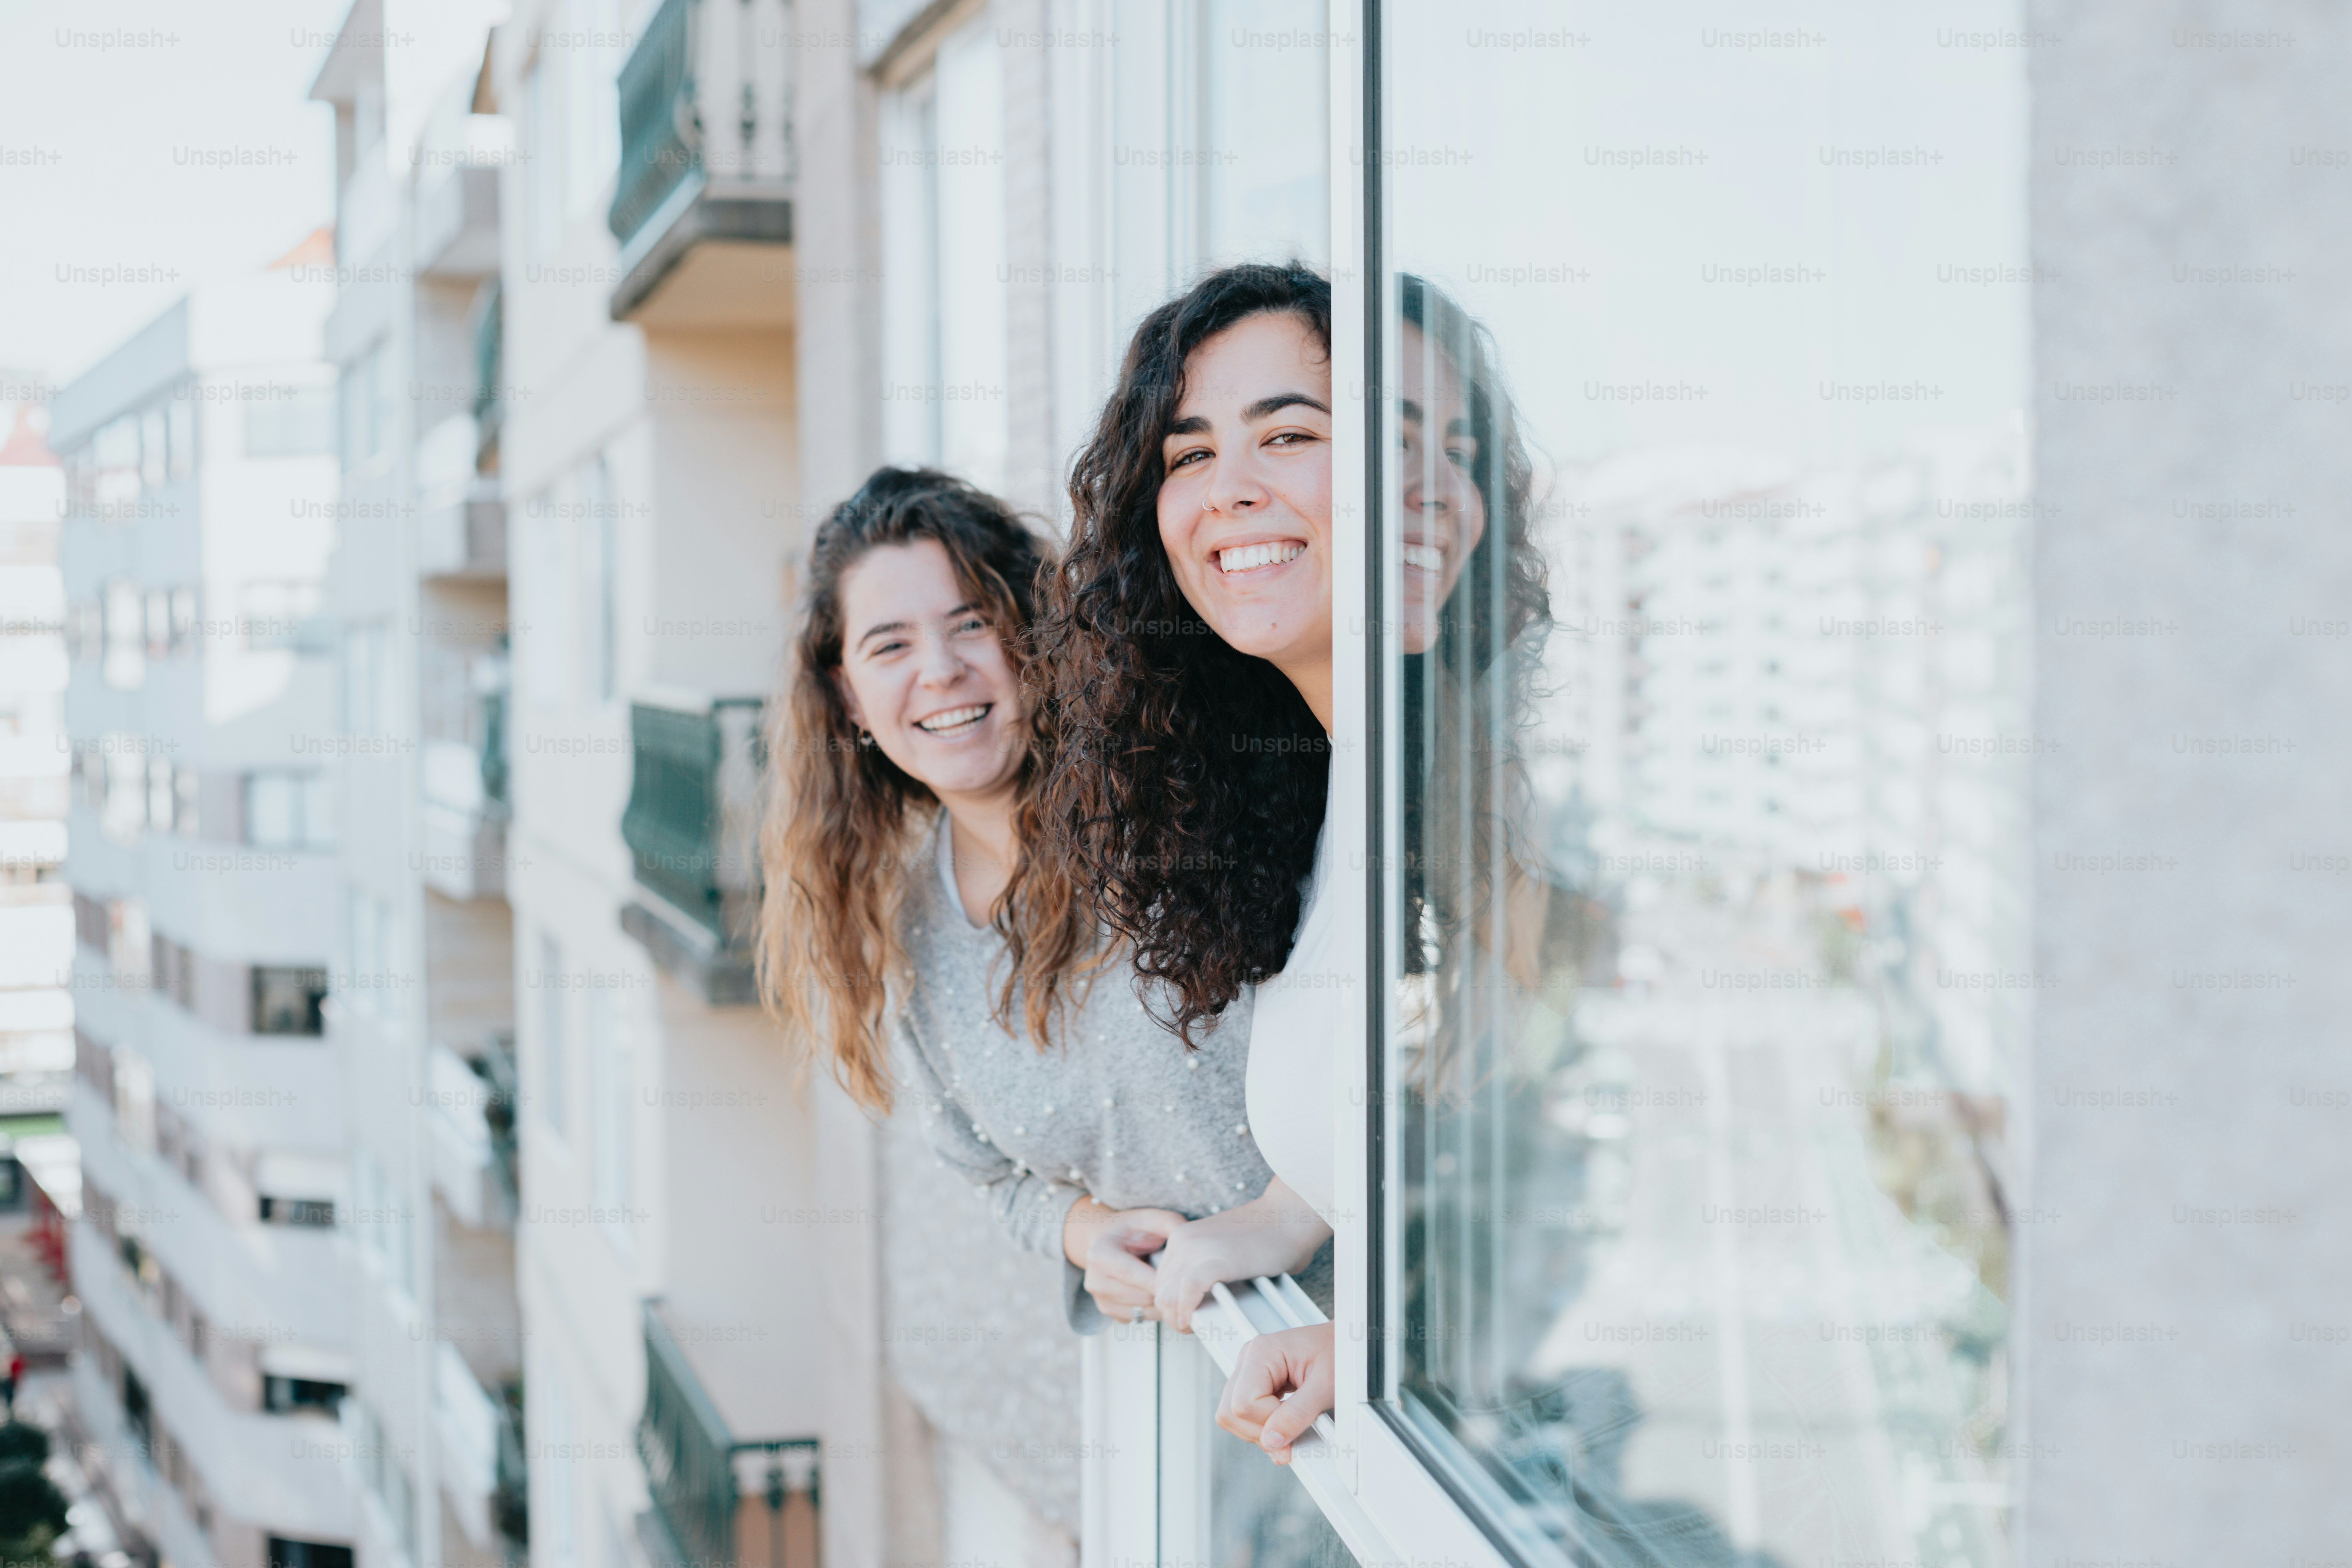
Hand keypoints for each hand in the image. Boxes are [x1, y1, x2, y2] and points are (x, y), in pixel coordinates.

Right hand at [1064, 1199, 1185, 1323]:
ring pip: (1145, 1311)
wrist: (1106, 1239)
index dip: (1165, 1278)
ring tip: (1170, 1284)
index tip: (1186, 1276)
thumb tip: (1193, 1243)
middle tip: (1182, 1279)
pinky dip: (1154, 1309)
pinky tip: (1156, 1291)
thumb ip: (1171, 1225)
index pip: (1138, 1277)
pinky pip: (1141, 1318)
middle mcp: (1096, 1281)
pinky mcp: (1109, 1312)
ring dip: (1162, 1302)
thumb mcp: (1151, 1218)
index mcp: (1101, 1255)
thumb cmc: (1131, 1229)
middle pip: (1144, 1298)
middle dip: (1167, 1290)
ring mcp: (1100, 1299)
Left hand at [1151, 1181, 1332, 1332]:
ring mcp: (1198, 1249)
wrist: (1290, 1216)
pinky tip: (1196, 1323)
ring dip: (1179, 1320)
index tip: (1187, 1317)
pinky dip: (1188, 1312)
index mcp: (1182, 1238)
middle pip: (1159, 1293)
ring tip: (1197, 1327)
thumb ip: (1204, 1270)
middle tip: (1193, 1327)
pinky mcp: (1217, 1261)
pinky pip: (1188, 1293)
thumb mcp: (1219, 1249)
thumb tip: (1200, 1304)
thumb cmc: (1267, 1235)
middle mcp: (1184, 1241)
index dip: (1170, 1306)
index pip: (1159, 1283)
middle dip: (1172, 1317)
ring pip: (1167, 1297)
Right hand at [1217, 1323, 1333, 1464]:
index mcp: (1262, 1351)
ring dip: (1261, 1431)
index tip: (1297, 1421)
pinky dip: (1262, 1426)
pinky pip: (1243, 1413)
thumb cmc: (1341, 1355)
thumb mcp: (1325, 1387)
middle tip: (1292, 1430)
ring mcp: (1249, 1370)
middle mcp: (1249, 1358)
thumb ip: (1297, 1415)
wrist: (1348, 1344)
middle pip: (1230, 1412)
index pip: (1243, 1404)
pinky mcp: (1254, 1382)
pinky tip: (1285, 1422)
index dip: (1268, 1423)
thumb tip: (1271, 1441)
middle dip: (1261, 1431)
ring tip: (1290, 1425)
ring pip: (1232, 1416)